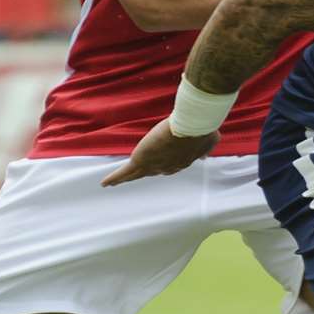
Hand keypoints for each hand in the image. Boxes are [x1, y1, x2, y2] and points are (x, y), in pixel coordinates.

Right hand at [100, 119, 218, 185]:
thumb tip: (205, 156)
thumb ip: (206, 148)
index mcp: (180, 162)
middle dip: (145, 173)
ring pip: (135, 175)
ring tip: (115, 183)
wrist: (190, 129)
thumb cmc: (200, 130)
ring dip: (125, 179)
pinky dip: (114, 178)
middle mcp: (165, 168)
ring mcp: (152, 166)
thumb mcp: (208, 140)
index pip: (169, 166)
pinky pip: (124, 173)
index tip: (160, 165)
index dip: (164, 165)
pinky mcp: (140, 161)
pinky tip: (105, 183)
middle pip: (151, 173)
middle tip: (136, 175)